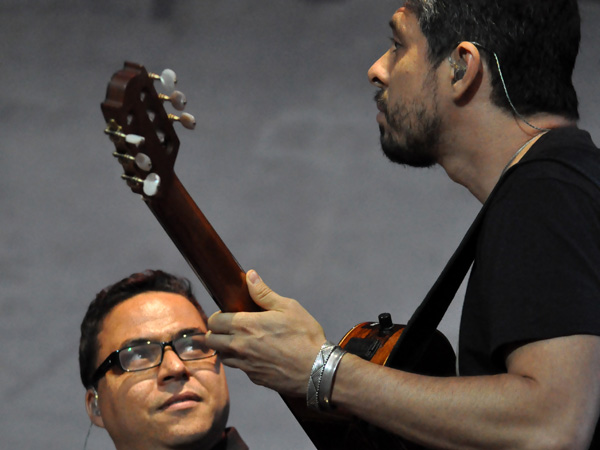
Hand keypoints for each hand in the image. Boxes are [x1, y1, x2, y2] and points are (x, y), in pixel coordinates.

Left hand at [206, 270, 326, 396]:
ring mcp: (246, 365)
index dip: (217, 316)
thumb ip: (264, 293)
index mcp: (246, 326)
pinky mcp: (254, 378)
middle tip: (229, 327)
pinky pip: (239, 368)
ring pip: (222, 356)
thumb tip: (250, 276)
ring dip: (225, 348)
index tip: (227, 314)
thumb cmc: (305, 336)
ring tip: (240, 341)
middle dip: (215, 332)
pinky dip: (241, 361)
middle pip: (211, 340)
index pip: (214, 321)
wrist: (317, 370)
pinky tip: (256, 355)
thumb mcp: (288, 307)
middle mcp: (240, 346)